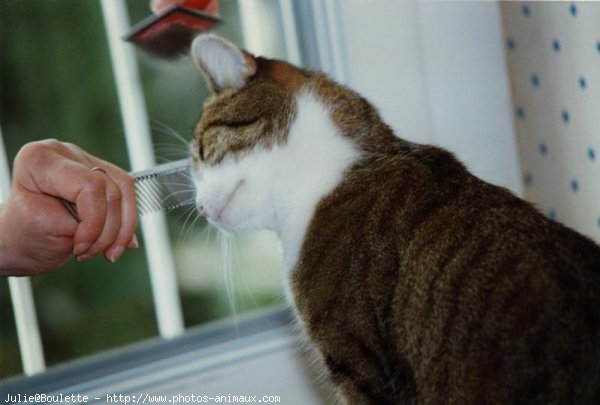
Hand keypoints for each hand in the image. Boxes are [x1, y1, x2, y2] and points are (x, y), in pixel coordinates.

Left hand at [0, 140, 137, 275]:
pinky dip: (125, 224)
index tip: (81, 247)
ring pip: (125, 191)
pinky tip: (116, 242)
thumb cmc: (21, 233)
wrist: (18, 239)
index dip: (93, 222)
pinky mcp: (101, 174)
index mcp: (40, 160)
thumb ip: (79, 223)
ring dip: (121, 229)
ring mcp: (85, 161)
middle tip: (89, 252)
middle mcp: (65, 154)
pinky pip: (127, 196)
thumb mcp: (42, 228)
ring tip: (106, 251)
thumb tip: (115, 225)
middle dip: (107, 231)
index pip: (90, 186)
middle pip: (111, 190)